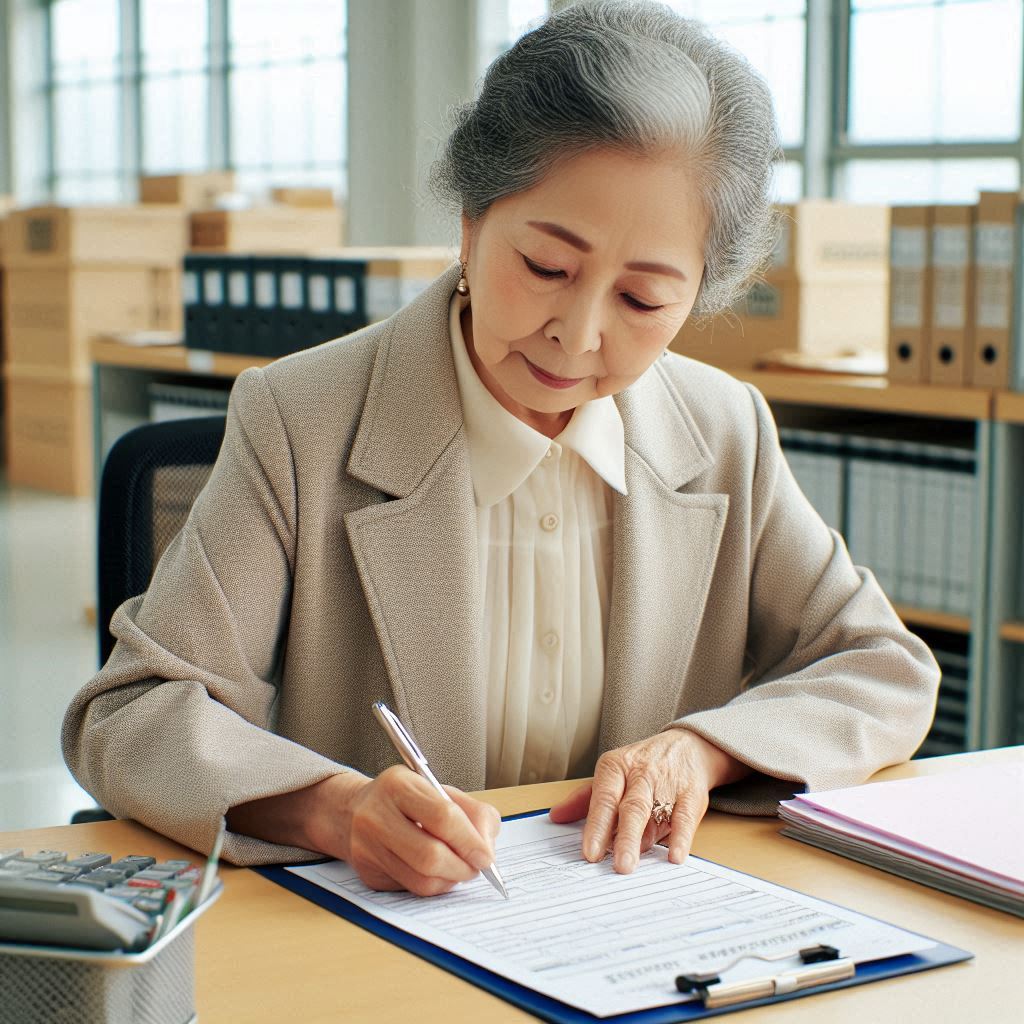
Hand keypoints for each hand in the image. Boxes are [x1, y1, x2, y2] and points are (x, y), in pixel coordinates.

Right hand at [311, 768, 500, 895]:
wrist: (355, 810)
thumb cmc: (408, 800)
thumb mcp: (441, 790)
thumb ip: (473, 813)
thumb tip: (486, 850)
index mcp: (398, 785)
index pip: (443, 817)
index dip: (470, 841)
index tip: (486, 856)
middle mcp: (376, 815)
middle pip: (429, 855)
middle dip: (462, 867)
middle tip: (476, 868)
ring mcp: (366, 847)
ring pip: (421, 879)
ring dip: (450, 880)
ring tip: (459, 870)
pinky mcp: (367, 873)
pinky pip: (410, 889)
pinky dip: (432, 885)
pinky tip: (437, 873)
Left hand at [548, 729, 747, 873]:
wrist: (687, 747)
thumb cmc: (641, 767)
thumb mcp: (611, 774)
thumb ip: (585, 798)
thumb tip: (555, 816)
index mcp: (615, 767)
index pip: (604, 799)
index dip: (597, 826)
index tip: (590, 853)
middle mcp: (640, 773)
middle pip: (631, 807)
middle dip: (623, 837)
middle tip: (617, 865)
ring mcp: (667, 783)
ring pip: (655, 813)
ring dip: (644, 840)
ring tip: (633, 863)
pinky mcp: (691, 794)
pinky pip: (685, 817)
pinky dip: (680, 837)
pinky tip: (675, 856)